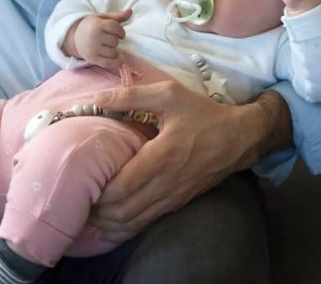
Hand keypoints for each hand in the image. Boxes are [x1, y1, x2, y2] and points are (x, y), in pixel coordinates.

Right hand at [64, 8, 132, 67]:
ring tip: (109, 47)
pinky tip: (116, 58)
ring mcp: (93, 49)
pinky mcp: (92, 59)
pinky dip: (116, 62)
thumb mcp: (102, 18)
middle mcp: (94, 37)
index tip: (119, 33)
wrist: (75, 37)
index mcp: (97, 25)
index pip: (116, 28)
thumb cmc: (92, 26)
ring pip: (113, 52)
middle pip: (115, 41)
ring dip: (114, 50)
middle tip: (110, 39)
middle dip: (116, 40)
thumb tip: (130, 11)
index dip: (121, 31)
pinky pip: (109, 63)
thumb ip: (117, 16)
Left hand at [87, 82, 291, 241]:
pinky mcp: (179, 202)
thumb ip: (131, 96)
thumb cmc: (203, 114)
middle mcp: (166, 183)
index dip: (98, 193)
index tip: (81, 186)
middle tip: (80, 202)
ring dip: (110, 223)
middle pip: (123, 210)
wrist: (241, 137)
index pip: (121, 187)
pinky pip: (147, 221)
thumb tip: (96, 98)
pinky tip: (113, 220)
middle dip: (98, 212)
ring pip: (135, 221)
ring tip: (91, 215)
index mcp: (161, 156)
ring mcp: (173, 196)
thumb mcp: (169, 95)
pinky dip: (127, 224)